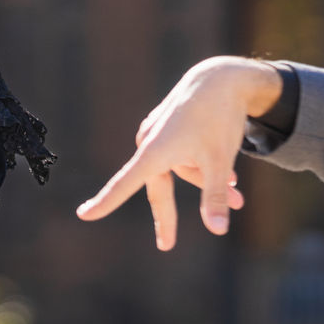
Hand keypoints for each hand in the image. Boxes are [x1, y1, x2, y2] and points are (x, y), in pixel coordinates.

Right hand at [75, 56, 283, 249]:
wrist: (222, 78)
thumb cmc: (220, 118)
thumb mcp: (222, 160)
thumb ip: (217, 196)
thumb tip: (218, 231)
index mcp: (155, 151)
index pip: (125, 183)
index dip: (105, 201)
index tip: (85, 215)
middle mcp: (149, 143)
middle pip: (159, 189)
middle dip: (172, 214)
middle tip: (166, 246)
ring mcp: (156, 136)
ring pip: (180, 171)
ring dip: (206, 182)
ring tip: (239, 191)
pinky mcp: (166, 130)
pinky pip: (182, 158)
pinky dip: (202, 167)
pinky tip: (230, 173)